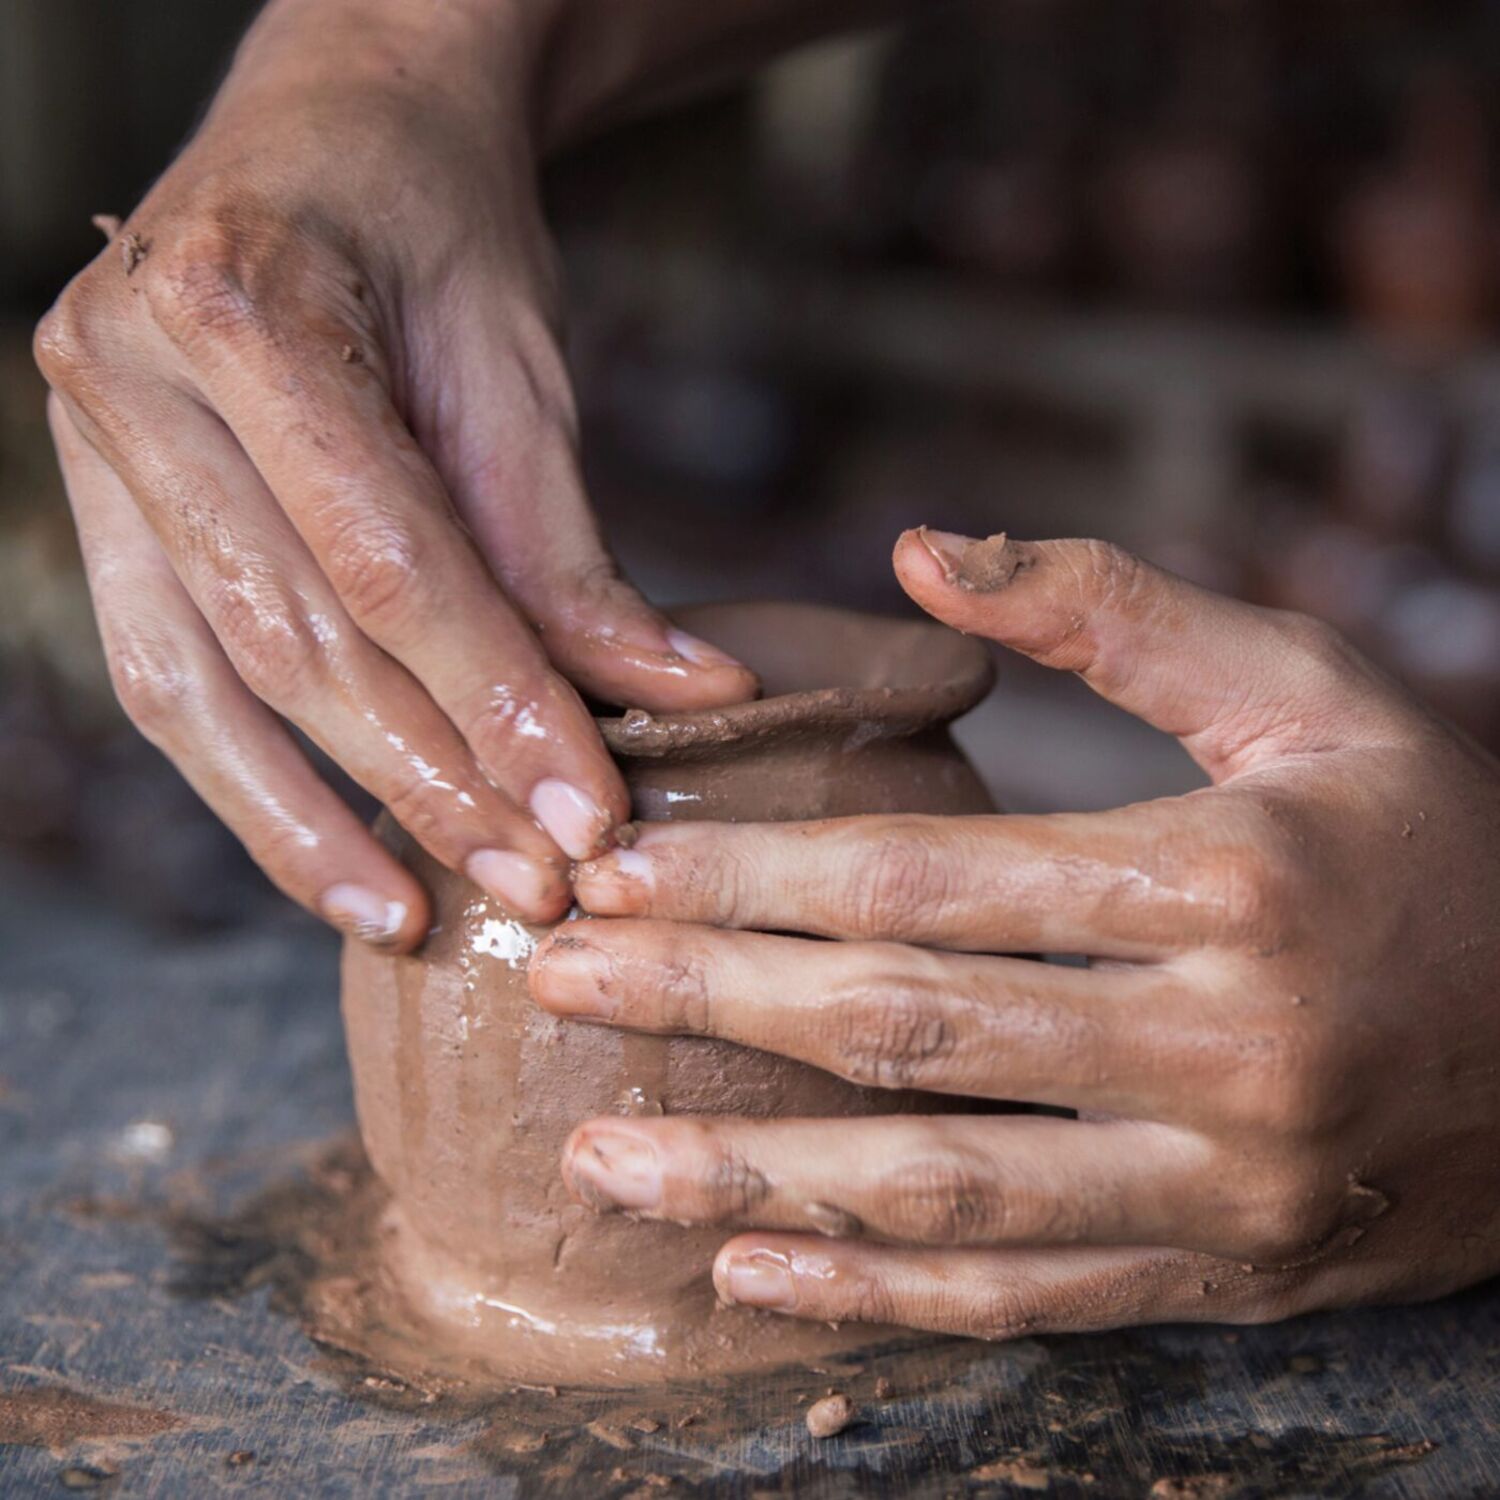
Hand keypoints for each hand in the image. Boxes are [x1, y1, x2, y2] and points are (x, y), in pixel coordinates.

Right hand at [34, 0, 755, 948]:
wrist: (334, 127)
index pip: (388, 561)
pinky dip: (252, 782)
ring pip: (202, 682)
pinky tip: (338, 862)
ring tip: (422, 914)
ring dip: (321, 818)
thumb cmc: (438, 228)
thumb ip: (570, 553)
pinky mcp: (95, 499)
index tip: (586, 815)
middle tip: (537, 880)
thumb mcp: (521, 369)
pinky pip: (165, 672)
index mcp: (246, 306)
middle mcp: (134, 374)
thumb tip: (679, 699)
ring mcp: (89, 438)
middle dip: (427, 778)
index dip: (495, 703)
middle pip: (293, 636)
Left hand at [529, 528, 1499, 1339]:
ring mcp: (1225, 1187)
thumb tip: (917, 546)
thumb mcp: (1304, 689)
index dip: (756, 876)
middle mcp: (1223, 1047)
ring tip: (604, 1155)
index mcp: (1229, 878)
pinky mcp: (1227, 1275)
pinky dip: (878, 1300)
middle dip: (707, 1002)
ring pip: (944, 1197)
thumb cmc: (1436, 835)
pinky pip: (1027, 1301)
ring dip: (753, 1177)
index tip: (619, 864)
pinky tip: (748, 1273)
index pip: (934, 880)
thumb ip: (1110, 607)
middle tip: (554, 978)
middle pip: (908, 1030)